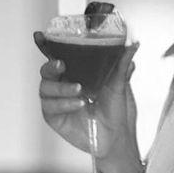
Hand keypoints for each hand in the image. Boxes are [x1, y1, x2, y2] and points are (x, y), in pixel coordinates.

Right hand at [34, 31, 139, 159]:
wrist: (118, 136)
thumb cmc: (117, 109)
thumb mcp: (121, 84)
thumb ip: (123, 64)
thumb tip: (133, 45)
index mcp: (76, 72)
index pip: (57, 56)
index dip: (46, 46)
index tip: (40, 36)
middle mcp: (63, 84)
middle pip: (47, 70)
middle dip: (51, 65)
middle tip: (62, 64)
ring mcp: (57, 100)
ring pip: (46, 87)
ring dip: (61, 87)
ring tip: (79, 90)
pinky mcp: (54, 117)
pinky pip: (50, 106)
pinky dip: (64, 103)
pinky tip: (78, 104)